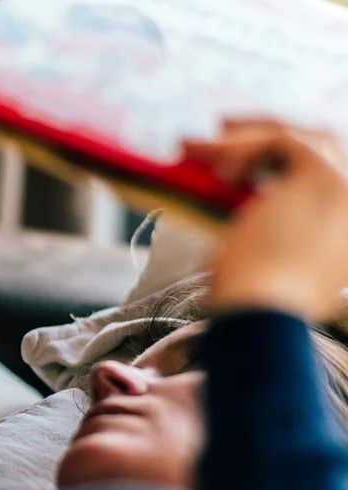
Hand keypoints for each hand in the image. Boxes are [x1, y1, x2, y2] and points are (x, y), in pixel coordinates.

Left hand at [183, 119, 347, 321]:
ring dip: (248, 137)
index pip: (325, 171)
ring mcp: (346, 189)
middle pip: (321, 145)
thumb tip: (233, 192)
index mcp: (344, 228)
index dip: (281, 156)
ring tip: (201, 145)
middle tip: (222, 130)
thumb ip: (264, 221)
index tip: (241, 158)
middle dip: (268, 133)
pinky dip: (244, 148)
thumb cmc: (252, 296)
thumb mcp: (261, 251)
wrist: (263, 314)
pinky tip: (218, 172)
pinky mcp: (323, 178)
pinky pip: (281, 141)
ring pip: (301, 138)